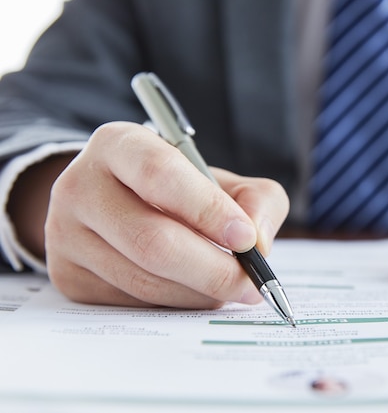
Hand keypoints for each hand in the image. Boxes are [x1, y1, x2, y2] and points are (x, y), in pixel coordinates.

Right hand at [45, 122, 288, 307]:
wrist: (114, 204)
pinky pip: (134, 303)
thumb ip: (256, 198)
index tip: (246, 238)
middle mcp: (81, 186)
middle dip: (213, 269)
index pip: (159, 174)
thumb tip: (259, 242)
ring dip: (200, 293)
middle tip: (250, 282)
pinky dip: (177, 303)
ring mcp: (67, 236)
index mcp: (118, 144)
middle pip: (151, 240)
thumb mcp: (219, 179)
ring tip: (229, 286)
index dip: (208, 210)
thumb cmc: (177, 190)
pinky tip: (195, 291)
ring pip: (145, 280)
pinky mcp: (69, 278)